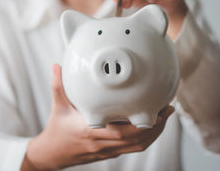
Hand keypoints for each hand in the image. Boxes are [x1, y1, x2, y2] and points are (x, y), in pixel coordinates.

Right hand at [22, 64, 174, 170]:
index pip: (122, 132)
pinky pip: (132, 148)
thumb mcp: (57, 106)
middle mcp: (102, 143)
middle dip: (157, 126)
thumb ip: (58, 85)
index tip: (155, 107)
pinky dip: (145, 138)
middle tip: (167, 109)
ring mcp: (107, 150)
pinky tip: (151, 127)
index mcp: (91, 130)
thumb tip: (57, 66)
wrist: (52, 154)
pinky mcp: (109, 153)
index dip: (143, 124)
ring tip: (164, 117)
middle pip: (137, 140)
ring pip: (137, 147)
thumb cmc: (56, 130)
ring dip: (154, 134)